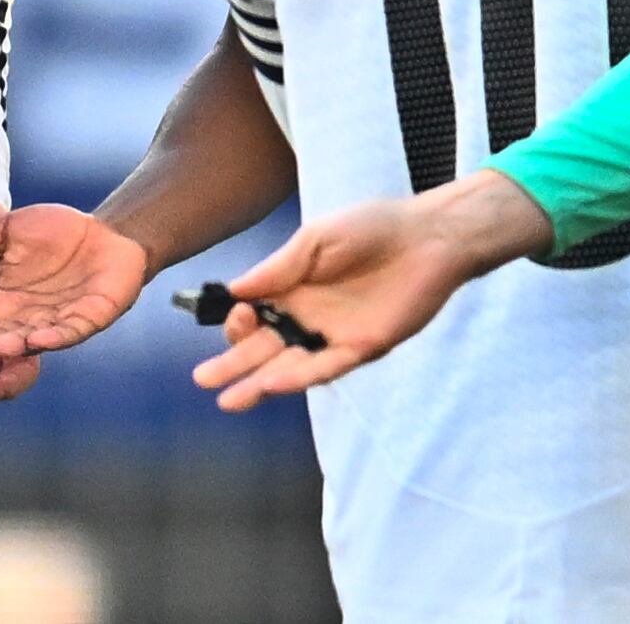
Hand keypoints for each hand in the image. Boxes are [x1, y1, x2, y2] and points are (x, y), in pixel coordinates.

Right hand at [0, 204, 151, 360]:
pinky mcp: (88, 319)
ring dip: (15, 345)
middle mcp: (25, 318)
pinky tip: (42, 342)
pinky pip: (70, 332)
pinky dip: (57, 338)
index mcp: (1, 301)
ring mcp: (56, 321)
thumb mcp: (4, 232)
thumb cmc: (51, 232)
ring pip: (30, 339)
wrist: (104, 233)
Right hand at [190, 172, 549, 411]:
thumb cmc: (372, 228)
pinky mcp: (363, 347)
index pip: (253, 316)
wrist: (427, 237)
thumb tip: (234, 290)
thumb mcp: (315, 240)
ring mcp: (334, 336)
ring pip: (289, 366)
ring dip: (259, 384)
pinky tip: (273, 384)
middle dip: (233, 364)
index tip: (234, 315)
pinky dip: (300, 377)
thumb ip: (277, 268)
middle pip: (263, 348)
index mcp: (292, 288)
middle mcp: (308, 317)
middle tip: (203, 380)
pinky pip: (326, 367)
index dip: (238, 321)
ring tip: (227, 401)